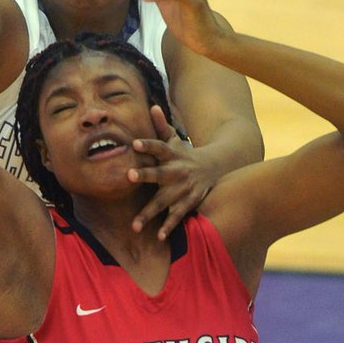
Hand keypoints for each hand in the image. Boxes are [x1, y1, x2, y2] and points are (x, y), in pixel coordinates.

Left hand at [128, 105, 216, 239]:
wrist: (215, 168)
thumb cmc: (186, 154)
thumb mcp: (176, 140)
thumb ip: (162, 126)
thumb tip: (152, 106)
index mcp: (172, 154)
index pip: (158, 147)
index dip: (147, 145)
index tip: (133, 143)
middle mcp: (177, 171)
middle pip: (159, 173)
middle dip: (145, 175)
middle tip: (128, 176)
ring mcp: (184, 188)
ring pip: (165, 200)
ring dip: (150, 212)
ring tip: (134, 225)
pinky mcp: (189, 202)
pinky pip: (177, 216)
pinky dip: (168, 226)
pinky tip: (158, 236)